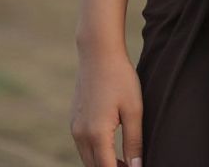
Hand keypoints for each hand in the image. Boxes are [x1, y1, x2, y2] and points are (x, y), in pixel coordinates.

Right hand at [69, 47, 144, 166]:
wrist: (98, 53)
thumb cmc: (120, 78)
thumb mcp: (134, 109)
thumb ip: (134, 142)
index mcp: (97, 133)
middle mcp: (81, 134)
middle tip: (132, 166)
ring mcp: (75, 127)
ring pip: (88, 159)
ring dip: (104, 164)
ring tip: (126, 161)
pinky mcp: (74, 120)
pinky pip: (83, 146)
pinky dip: (96, 152)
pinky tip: (112, 147)